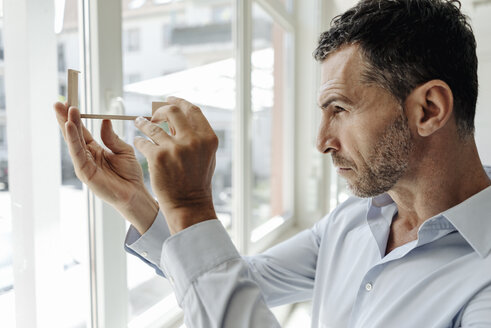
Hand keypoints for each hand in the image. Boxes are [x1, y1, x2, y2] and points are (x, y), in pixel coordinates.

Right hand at [54, 102, 157, 233]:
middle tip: (59, 103)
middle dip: (65, 118)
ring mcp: (84, 164)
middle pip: (73, 134)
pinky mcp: (85, 173)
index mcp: (95, 149)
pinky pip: (77, 153)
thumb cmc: (130, 174)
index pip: (82, 130)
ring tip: (64, 111)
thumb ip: (112, 137)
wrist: (135, 193)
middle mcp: (87, 156)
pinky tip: (70, 128)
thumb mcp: (123, 150)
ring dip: (68, 126)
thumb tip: (104, 120)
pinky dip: (73, 140)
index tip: (69, 103)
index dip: (75, 117)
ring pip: (73, 142)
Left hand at [134, 97, 217, 234]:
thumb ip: (195, 135)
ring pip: (153, 125)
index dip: (180, 101)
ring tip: (138, 122)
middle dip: (160, 109)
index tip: (169, 99)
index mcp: (207, 138)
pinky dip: (139, 140)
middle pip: (173, 111)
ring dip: (143, 122)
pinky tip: (138, 142)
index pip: (192, 110)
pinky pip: (144, 141)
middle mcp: (193, 140)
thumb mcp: (204, 155)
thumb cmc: (197, 180)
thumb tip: (177, 117)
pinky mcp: (158, 157)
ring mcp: (175, 148)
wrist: (189, 204)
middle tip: (154, 114)